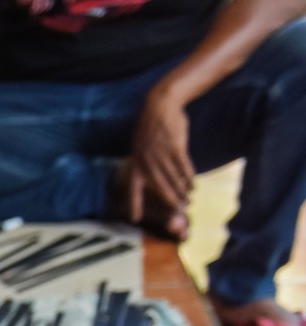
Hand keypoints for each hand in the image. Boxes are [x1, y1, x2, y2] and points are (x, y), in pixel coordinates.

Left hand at [127, 90, 193, 219]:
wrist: (159, 106)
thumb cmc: (152, 129)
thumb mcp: (141, 147)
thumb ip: (146, 164)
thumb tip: (155, 179)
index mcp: (135, 164)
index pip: (133, 189)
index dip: (134, 205)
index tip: (135, 219)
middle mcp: (147, 163)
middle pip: (160, 188)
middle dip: (170, 201)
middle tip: (179, 210)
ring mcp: (161, 155)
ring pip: (174, 178)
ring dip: (182, 191)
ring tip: (188, 199)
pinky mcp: (174, 146)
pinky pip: (183, 167)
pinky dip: (189, 176)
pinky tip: (193, 184)